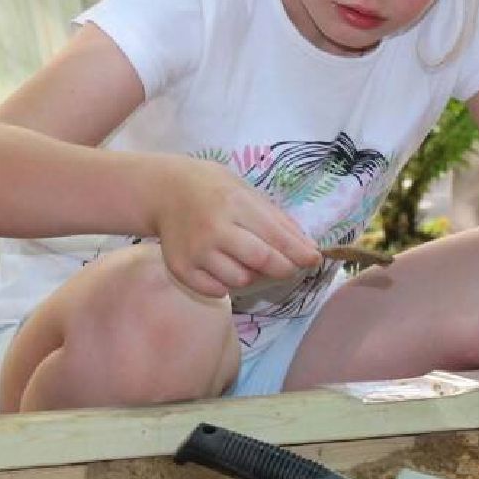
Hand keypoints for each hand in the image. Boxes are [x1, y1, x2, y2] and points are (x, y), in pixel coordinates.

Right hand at [151, 157, 320, 297]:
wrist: (165, 191)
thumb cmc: (213, 189)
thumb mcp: (246, 192)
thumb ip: (277, 220)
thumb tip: (308, 250)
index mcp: (234, 204)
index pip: (276, 238)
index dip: (300, 253)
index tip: (313, 259)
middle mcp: (214, 228)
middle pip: (262, 262)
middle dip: (283, 268)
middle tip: (286, 266)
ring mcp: (195, 251)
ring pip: (240, 280)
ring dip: (251, 275)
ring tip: (244, 259)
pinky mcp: (181, 269)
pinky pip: (217, 290)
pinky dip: (226, 283)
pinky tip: (223, 266)